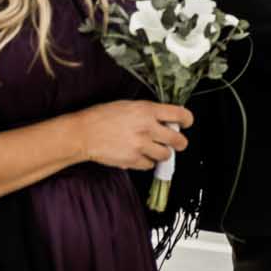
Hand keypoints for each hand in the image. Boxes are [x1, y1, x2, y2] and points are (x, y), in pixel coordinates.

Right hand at [76, 100, 192, 168]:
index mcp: (147, 111)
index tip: (187, 123)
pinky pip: (149, 165)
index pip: (179, 114)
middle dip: (180, 143)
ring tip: (154, 149)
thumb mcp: (128, 105)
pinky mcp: (133, 160)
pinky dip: (147, 162)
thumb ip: (148, 112)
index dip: (187, 119)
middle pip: (178, 140)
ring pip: (166, 155)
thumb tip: (165, 119)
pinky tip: (139, 155)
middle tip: (178, 143)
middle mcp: (147, 128)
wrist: (82, 133)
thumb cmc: (101, 117)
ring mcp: (140, 145)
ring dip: (162, 153)